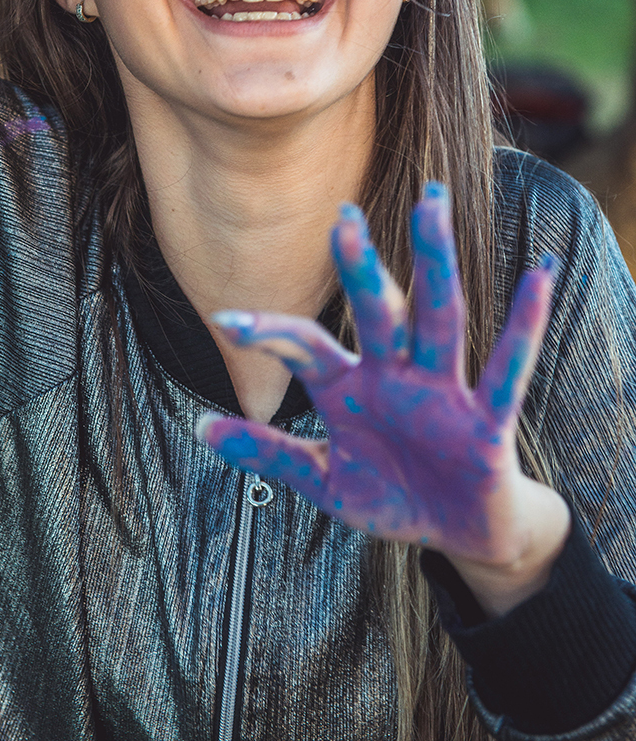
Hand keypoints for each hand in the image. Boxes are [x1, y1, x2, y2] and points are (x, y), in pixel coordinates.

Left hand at [198, 183, 569, 603]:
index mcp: (352, 388)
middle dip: (361, 266)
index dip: (269, 334)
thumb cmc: (392, 496)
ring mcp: (442, 391)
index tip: (224, 320)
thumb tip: (201, 426)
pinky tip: (539, 272)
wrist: (456, 534)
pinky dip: (525, 322)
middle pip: (377, 310)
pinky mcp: (487, 418)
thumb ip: (270, 453)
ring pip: (438, 318)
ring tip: (432, 206)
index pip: (306, 348)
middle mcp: (395, 376)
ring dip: (435, 263)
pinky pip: (507, 367)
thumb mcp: (324, 481)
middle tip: (344, 214)